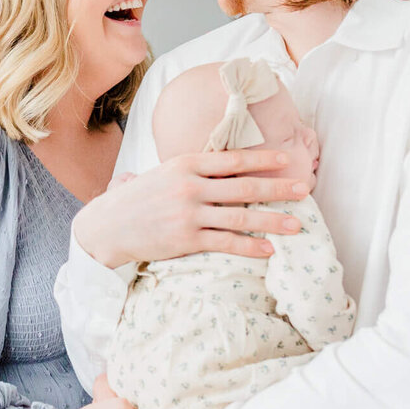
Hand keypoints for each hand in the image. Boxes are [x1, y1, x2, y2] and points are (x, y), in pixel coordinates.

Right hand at [72, 149, 309, 267]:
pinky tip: (268, 249)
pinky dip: (249, 247)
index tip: (288, 159)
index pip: (233, 159)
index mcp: (185, 164)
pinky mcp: (186, 239)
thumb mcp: (161, 173)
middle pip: (245, 187)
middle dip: (279, 188)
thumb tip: (218, 164)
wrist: (105, 226)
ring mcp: (188, 214)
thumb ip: (189, 170)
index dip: (263, 159)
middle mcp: (189, 186)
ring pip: (241, 217)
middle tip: (304, 190)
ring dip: (273, 221)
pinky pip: (226, 243)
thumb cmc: (135, 199)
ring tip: (297, 225)